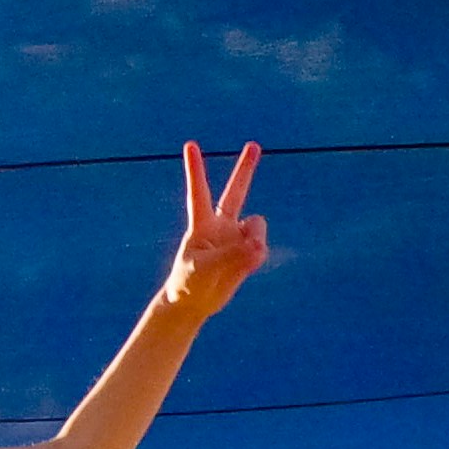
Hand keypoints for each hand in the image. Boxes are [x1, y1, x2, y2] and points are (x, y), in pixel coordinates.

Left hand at [162, 140, 267, 319]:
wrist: (193, 303)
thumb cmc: (188, 284)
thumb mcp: (205, 270)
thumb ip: (232, 256)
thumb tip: (259, 246)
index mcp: (202, 224)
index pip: (198, 192)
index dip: (195, 169)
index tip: (190, 145)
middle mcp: (221, 225)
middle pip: (235, 192)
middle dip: (245, 170)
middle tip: (254, 145)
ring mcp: (235, 238)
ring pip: (256, 226)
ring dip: (254, 239)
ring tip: (243, 256)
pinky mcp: (247, 252)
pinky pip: (260, 248)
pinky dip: (256, 257)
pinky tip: (244, 266)